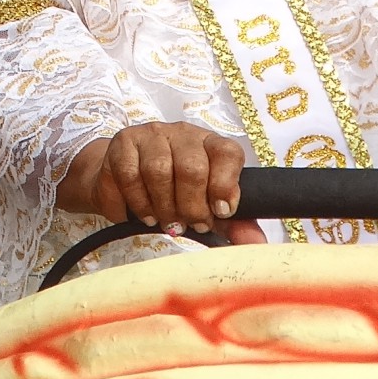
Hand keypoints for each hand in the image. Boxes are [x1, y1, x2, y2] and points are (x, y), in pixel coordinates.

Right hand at [60, 122, 246, 233]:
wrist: (121, 178)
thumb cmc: (172, 193)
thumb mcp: (206, 206)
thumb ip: (234, 224)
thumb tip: (256, 245)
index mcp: (211, 144)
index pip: (228, 154)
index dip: (226, 186)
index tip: (219, 213)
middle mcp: (183, 133)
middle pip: (192, 168)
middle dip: (190, 206)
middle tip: (185, 225)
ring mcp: (151, 135)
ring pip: (158, 172)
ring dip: (161, 207)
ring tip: (162, 221)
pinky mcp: (122, 143)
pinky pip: (128, 176)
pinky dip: (134, 204)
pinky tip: (139, 214)